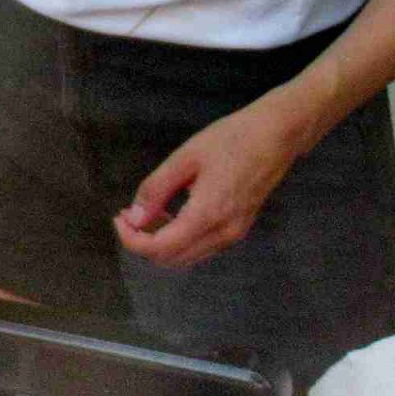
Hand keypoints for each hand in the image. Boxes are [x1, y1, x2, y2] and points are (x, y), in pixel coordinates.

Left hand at [113, 90, 318, 267]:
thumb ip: (156, 190)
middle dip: (143, 242)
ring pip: (186, 257)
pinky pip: (201, 247)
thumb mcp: (185, 158)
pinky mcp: (239, 230)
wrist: (276, 136)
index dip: (132, 239)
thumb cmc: (231, 140)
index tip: (118, 218)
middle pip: (171, 259)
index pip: (160, 248)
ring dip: (161, 242)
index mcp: (208, 215)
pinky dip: (179, 239)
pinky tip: (170, 213)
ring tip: (148, 211)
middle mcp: (223, 234)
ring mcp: (234, 235)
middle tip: (128, 214)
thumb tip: (134, 218)